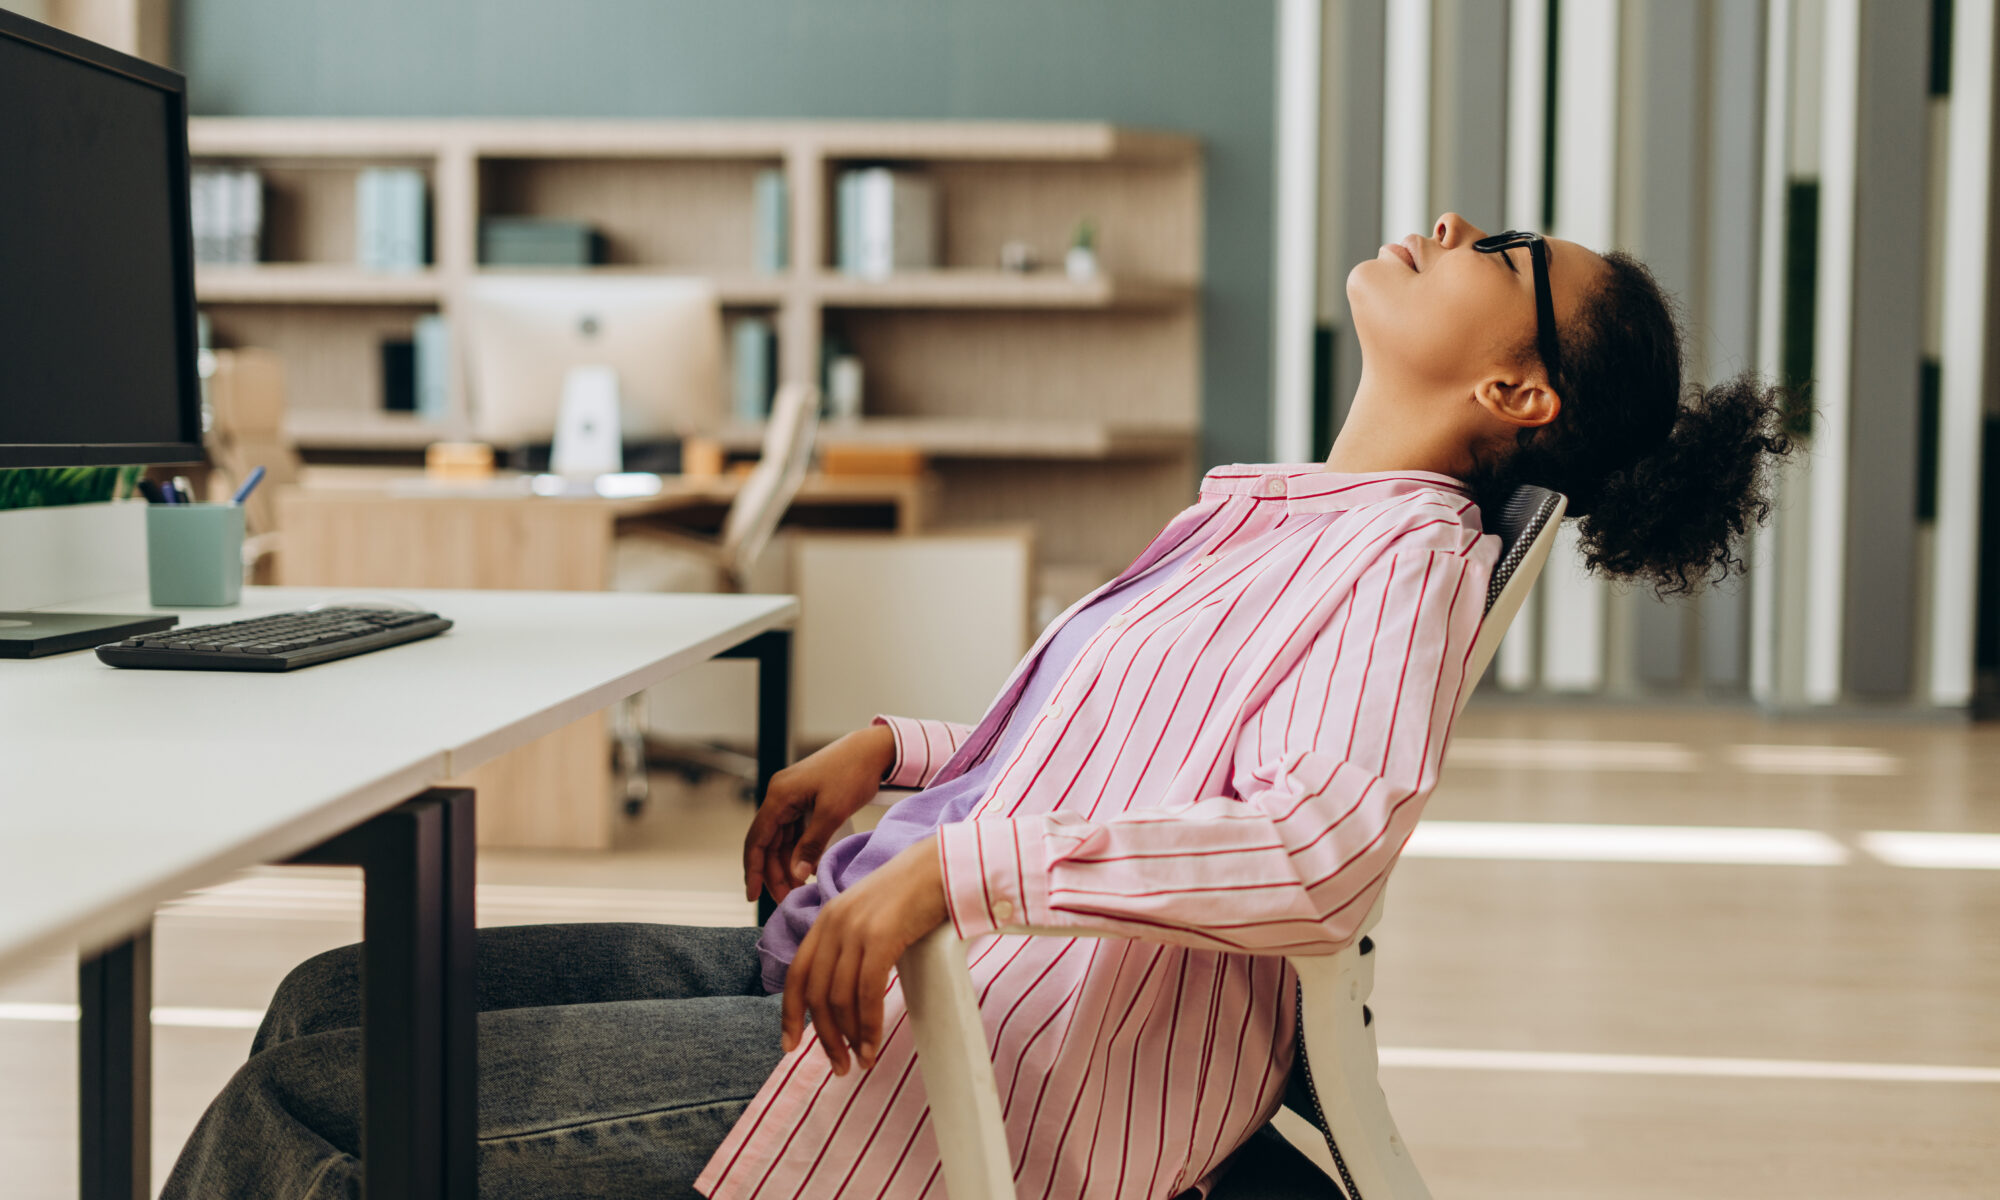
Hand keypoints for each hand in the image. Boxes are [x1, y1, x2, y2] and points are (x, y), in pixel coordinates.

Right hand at [743, 724, 897, 902]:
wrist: (873, 748)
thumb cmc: (853, 773)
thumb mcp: (833, 812)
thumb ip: (812, 845)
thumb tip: (796, 875)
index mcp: (779, 795)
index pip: (757, 840)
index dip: (754, 870)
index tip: (753, 895)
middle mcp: (780, 795)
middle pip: (768, 842)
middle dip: (774, 872)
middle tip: (786, 898)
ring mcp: (792, 796)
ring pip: (782, 839)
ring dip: (787, 864)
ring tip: (797, 889)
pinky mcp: (805, 799)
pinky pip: (795, 830)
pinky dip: (799, 850)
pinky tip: (807, 869)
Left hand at [781, 835, 946, 1074]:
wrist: (943, 864)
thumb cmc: (916, 893)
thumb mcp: (872, 915)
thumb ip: (854, 944)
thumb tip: (850, 990)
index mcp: (827, 919)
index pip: (797, 974)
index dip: (790, 1014)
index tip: (790, 1045)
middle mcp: (834, 924)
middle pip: (817, 994)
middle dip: (825, 1037)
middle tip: (839, 1066)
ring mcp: (855, 929)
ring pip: (840, 999)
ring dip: (850, 1038)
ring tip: (862, 1060)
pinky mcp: (880, 936)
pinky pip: (866, 992)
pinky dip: (868, 1026)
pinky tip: (873, 1044)